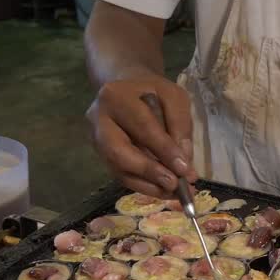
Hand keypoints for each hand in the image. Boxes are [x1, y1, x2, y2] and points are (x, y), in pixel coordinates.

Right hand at [87, 76, 196, 197]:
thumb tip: (183, 161)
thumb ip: (179, 124)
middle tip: (174, 185)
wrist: (125, 87)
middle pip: (119, 152)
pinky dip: (143, 185)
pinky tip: (162, 190)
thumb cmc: (151, 90)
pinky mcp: (100, 155)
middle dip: (149, 171)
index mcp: (115, 96)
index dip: (163, 150)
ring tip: (173, 192)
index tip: (184, 169)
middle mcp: (98, 119)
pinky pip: (121, 175)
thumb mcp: (173, 96)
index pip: (142, 126)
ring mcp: (96, 140)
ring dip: (147, 185)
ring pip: (118, 169)